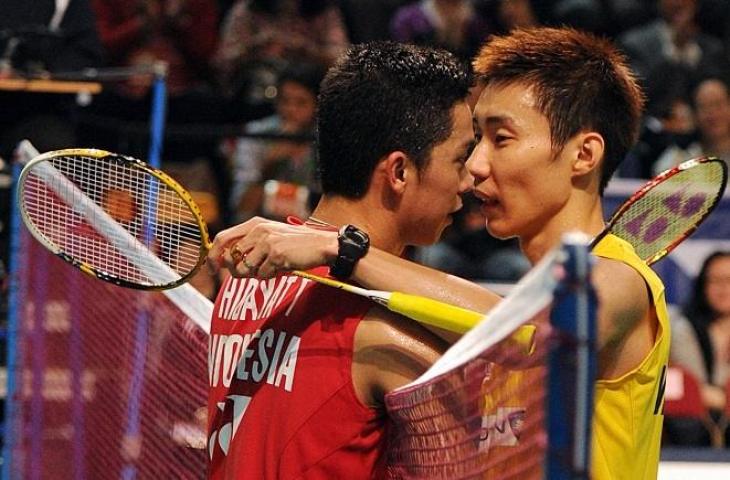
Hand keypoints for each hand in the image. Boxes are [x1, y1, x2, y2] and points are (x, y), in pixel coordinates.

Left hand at [207, 217, 338, 277]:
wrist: (320, 244)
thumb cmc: (294, 244)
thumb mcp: (270, 236)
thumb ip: (249, 244)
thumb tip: (225, 261)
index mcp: (254, 224)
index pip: (222, 238)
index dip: (213, 255)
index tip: (212, 268)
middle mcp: (258, 230)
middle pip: (231, 258)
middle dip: (237, 271)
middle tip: (251, 273)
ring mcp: (267, 242)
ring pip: (245, 270)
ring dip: (256, 275)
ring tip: (271, 268)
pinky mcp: (276, 255)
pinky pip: (262, 275)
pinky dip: (270, 277)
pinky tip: (282, 268)